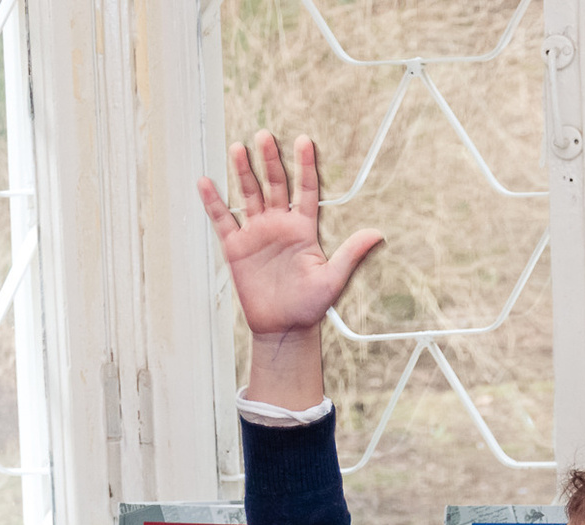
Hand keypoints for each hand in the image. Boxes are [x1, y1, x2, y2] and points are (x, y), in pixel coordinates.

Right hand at [196, 131, 383, 355]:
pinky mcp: (236, 247)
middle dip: (269, 160)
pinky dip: (213, 202)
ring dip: (243, 172)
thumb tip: (377, 235)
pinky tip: (206, 183)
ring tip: (238, 148)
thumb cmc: (310, 306)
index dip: (305, 165)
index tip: (304, 141)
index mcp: (303, 229)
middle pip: (274, 184)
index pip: (304, 189)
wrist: (283, 328)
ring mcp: (257, 234)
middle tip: (265, 136)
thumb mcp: (333, 279)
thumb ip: (351, 254)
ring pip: (249, 194)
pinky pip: (223, 219)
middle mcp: (279, 225)